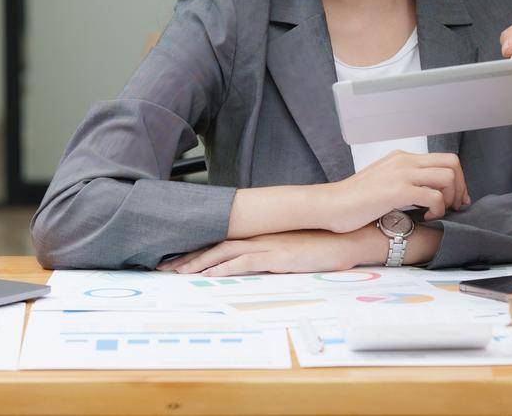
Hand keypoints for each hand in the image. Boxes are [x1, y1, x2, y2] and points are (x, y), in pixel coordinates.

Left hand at [156, 227, 384, 276]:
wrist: (347, 239)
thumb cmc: (323, 247)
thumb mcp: (292, 250)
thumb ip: (272, 254)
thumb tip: (257, 265)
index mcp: (261, 235)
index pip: (222, 242)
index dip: (198, 251)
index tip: (177, 260)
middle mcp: (259, 237)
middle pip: (215, 245)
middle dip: (188, 257)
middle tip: (164, 267)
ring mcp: (266, 245)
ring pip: (223, 253)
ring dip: (198, 263)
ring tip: (176, 272)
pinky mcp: (276, 256)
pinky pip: (244, 262)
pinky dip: (224, 268)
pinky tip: (209, 275)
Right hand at [317, 150, 469, 232]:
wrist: (330, 205)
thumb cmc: (354, 201)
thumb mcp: (383, 182)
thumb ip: (405, 182)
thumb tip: (428, 194)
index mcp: (402, 158)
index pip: (444, 159)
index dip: (458, 180)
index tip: (455, 200)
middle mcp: (404, 160)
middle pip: (452, 163)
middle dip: (460, 187)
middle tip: (454, 207)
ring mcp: (401, 173)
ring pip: (448, 177)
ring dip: (450, 198)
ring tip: (437, 213)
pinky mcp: (398, 190)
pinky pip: (434, 196)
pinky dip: (437, 210)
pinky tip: (425, 218)